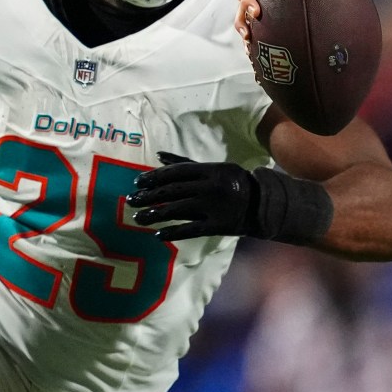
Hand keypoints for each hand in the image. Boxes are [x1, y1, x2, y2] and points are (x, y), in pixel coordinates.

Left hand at [130, 152, 256, 240]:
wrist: (261, 204)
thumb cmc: (232, 183)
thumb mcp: (212, 168)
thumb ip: (185, 162)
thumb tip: (158, 155)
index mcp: (210, 170)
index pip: (175, 172)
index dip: (153, 177)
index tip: (137, 183)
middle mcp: (210, 187)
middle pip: (172, 191)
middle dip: (148, 196)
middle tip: (130, 201)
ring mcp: (214, 207)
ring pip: (177, 210)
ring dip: (154, 214)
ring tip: (138, 218)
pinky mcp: (218, 226)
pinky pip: (191, 230)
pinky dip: (173, 233)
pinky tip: (158, 235)